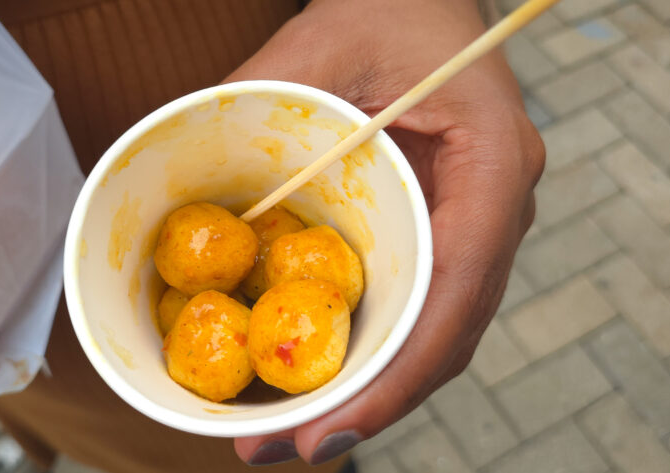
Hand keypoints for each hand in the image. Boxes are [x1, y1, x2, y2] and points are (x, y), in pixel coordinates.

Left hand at [224, 0, 543, 464]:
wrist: (425, 1)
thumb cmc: (389, 7)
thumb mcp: (318, 43)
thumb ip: (257, 100)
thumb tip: (172, 173)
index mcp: (493, 163)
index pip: (460, 288)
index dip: (401, 372)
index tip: (333, 427)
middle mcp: (497, 209)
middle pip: (446, 332)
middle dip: (371, 401)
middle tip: (287, 448)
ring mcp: (475, 226)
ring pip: (432, 331)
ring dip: (366, 389)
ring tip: (287, 434)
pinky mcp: (444, 233)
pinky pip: (413, 304)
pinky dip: (368, 350)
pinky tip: (314, 377)